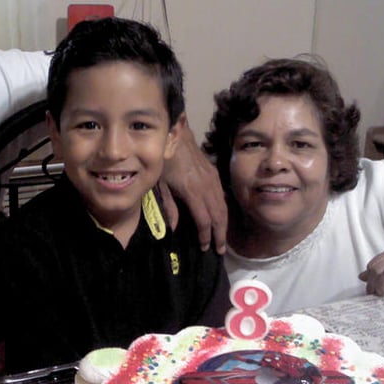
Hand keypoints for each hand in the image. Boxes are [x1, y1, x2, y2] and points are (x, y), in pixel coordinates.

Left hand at [160, 120, 226, 253]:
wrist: (176, 133)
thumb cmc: (163, 158)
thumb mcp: (159, 183)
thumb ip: (168, 206)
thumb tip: (173, 229)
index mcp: (192, 190)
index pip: (204, 219)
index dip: (205, 235)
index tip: (205, 247)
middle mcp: (206, 186)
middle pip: (218, 215)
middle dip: (220, 234)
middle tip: (220, 251)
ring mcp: (212, 178)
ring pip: (223, 206)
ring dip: (224, 224)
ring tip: (222, 239)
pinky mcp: (213, 173)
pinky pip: (222, 196)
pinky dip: (223, 210)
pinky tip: (221, 218)